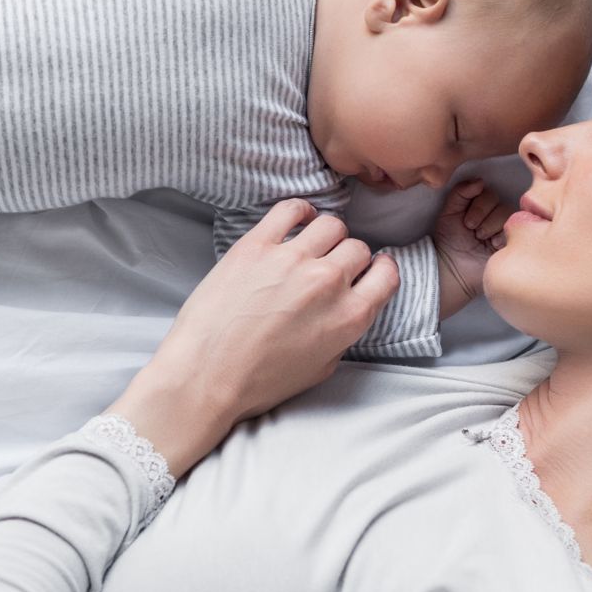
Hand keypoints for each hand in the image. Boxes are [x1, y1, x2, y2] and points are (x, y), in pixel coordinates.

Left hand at [110, 200, 399, 476]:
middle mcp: (328, 282)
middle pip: (357, 248)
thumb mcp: (321, 368)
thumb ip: (343, 332)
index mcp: (349, 317)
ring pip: (331, 225)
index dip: (379, 271)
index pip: (387, 274)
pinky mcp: (256, 245)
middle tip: (330, 266)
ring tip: (311, 247)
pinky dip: (300, 212)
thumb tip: (347, 306)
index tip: (368, 271)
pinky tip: (297, 222)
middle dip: (348, 257)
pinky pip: (291, 210)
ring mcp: (291, 259)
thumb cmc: (258, 381)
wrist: (205, 376)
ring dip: (326, 235)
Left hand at [431, 180, 511, 318]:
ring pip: (508, 215)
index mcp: (483, 207)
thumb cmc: (450, 241)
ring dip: (490, 227)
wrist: (452, 268)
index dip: (477, 205)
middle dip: (482, 216)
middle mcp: (497, 216)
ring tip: (481, 240)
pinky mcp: (514, 244)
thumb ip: (460, 193)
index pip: (489, 193)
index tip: (465, 222)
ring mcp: (507, 230)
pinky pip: (516, 231)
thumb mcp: (449, 212)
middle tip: (472, 232)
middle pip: (500, 203)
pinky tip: (492, 247)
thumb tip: (480, 181)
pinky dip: (501, 237)